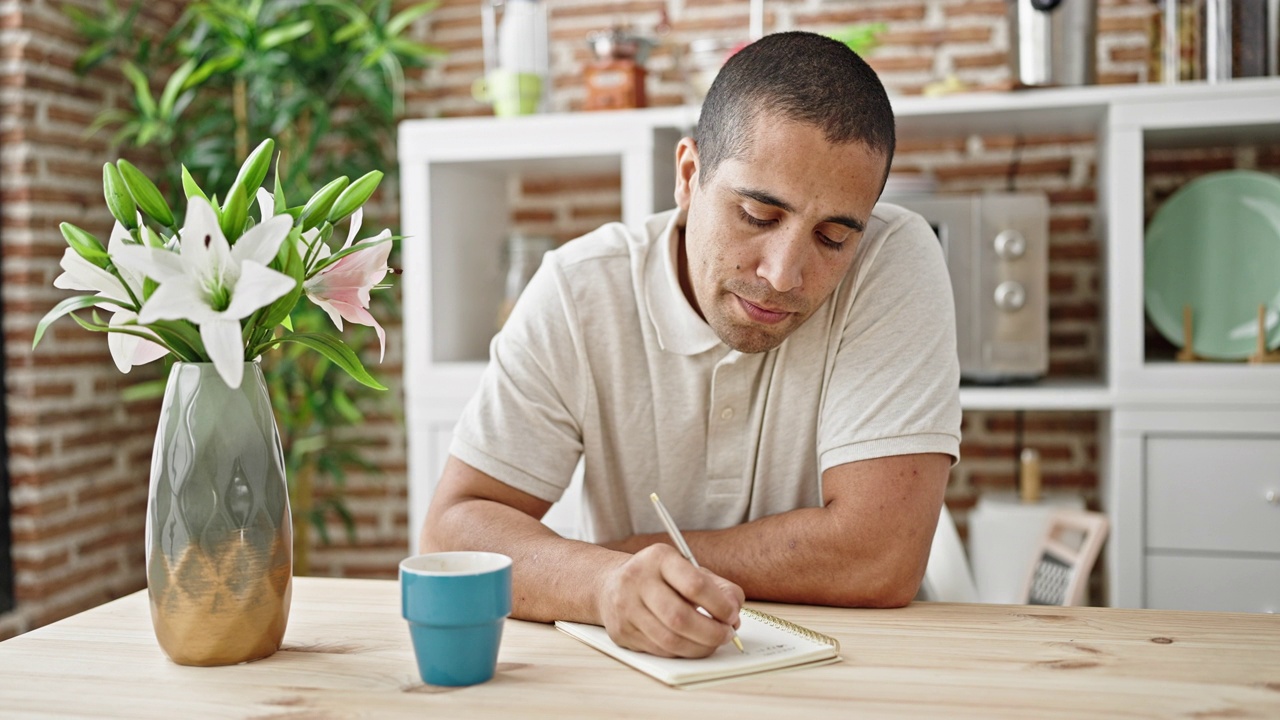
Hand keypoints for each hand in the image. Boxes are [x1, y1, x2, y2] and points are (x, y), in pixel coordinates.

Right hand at [596, 544, 743, 657]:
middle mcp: (637, 581)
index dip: (719, 605)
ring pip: (670, 640)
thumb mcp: (686, 568)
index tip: (731, 614)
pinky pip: (660, 650)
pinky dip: (683, 652)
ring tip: (714, 642)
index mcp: (658, 558)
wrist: (609, 584)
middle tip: (727, 634)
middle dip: (712, 632)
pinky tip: (693, 645)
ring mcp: (626, 608)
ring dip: (700, 647)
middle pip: (680, 618)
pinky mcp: (622, 633)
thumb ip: (716, 586)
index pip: (695, 585)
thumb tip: (734, 610)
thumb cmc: (657, 577)